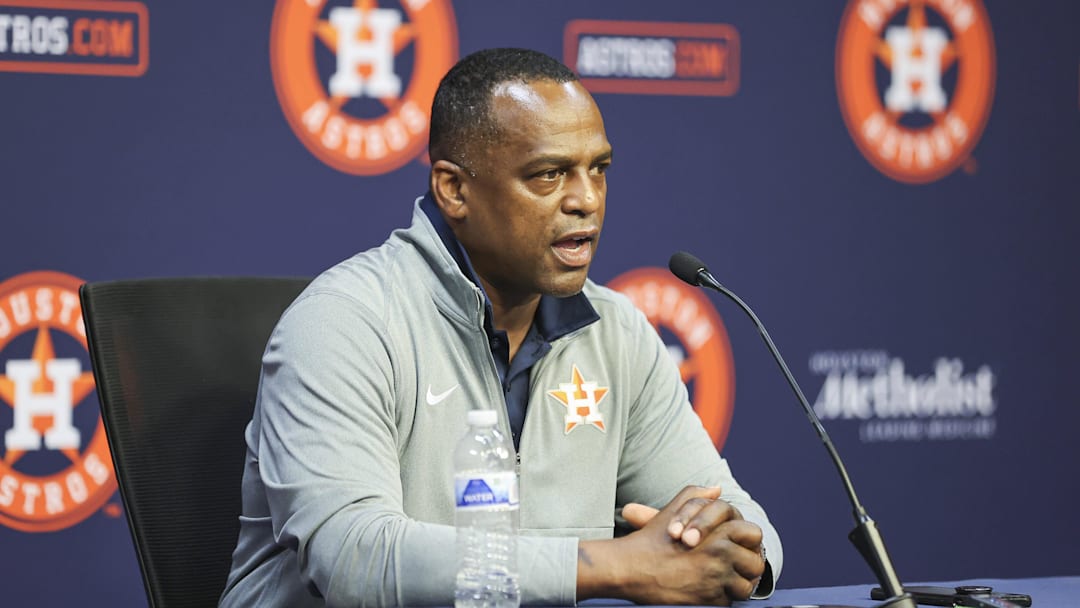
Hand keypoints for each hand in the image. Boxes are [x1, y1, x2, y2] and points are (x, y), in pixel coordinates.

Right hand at [579, 486, 766, 605]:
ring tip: (720, 581)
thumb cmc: (650, 540)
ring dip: (735, 586)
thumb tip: (717, 489)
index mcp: (717, 532)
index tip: (739, 547)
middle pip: (755, 564)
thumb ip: (696, 496)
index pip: (754, 535)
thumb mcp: (672, 511)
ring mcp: (715, 580)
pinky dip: (720, 599)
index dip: (747, 542)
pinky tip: (705, 592)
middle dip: (746, 567)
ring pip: (745, 587)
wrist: (628, 569)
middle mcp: (720, 555)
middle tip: (735, 567)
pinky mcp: (708, 602)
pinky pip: (728, 603)